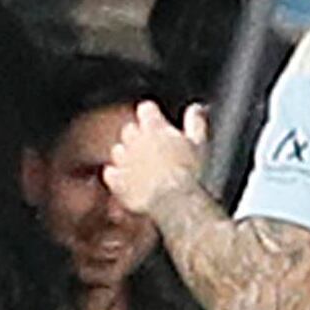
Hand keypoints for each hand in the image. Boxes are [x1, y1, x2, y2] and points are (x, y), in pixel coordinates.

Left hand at [103, 100, 209, 216]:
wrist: (173, 201)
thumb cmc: (189, 172)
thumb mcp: (199, 144)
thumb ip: (195, 123)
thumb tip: (195, 108)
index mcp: (154, 128)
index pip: (146, 109)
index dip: (151, 115)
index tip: (157, 122)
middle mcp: (134, 139)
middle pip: (129, 129)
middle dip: (138, 137)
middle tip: (154, 151)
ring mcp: (122, 159)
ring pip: (118, 150)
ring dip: (127, 156)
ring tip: (145, 170)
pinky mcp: (115, 179)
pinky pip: (110, 172)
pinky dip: (117, 175)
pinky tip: (131, 182)